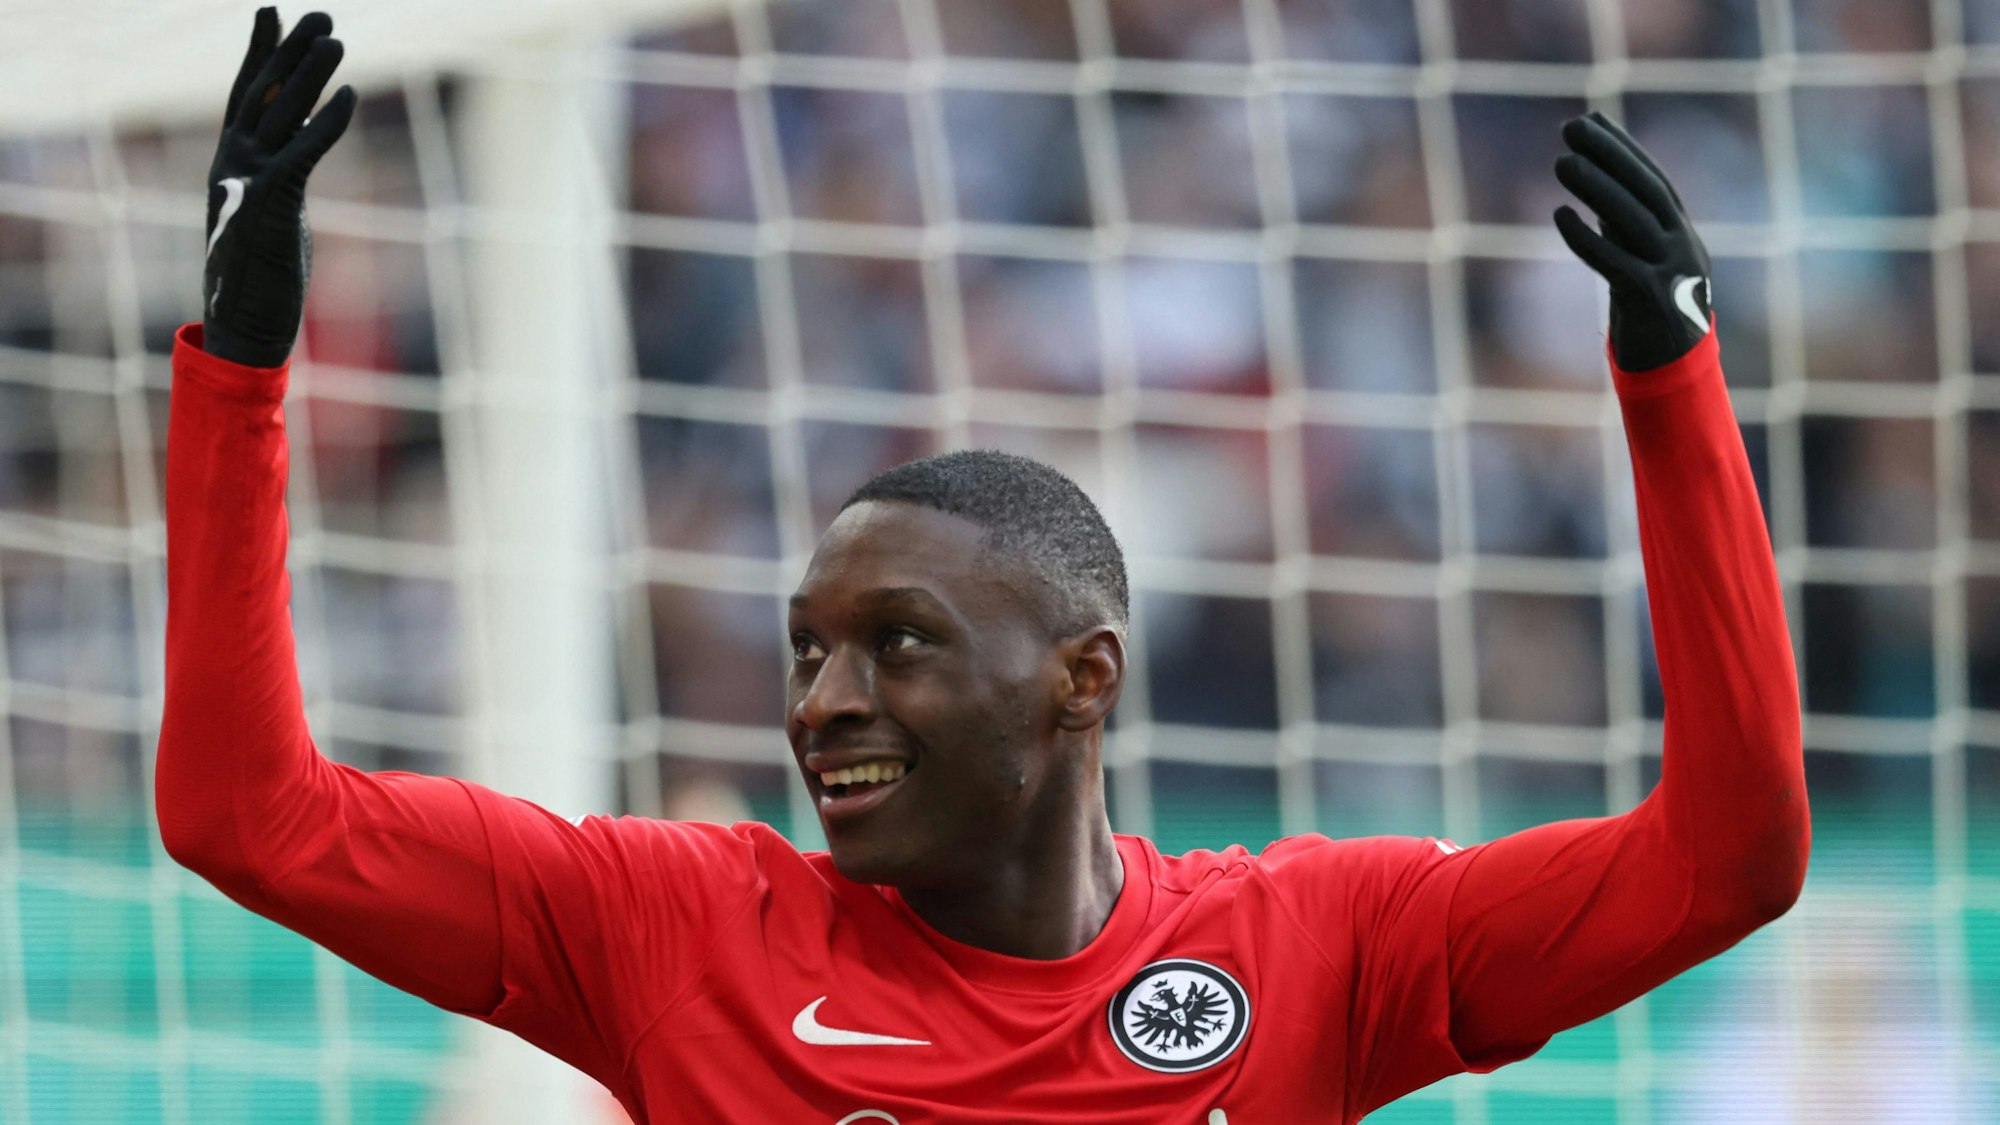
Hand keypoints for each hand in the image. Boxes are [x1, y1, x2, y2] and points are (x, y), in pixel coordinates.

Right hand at [202, 7, 355, 367]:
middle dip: (289, 51)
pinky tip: (348, 94)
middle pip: (264, 93)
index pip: (246, 95)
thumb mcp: (270, 213)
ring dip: (309, 73)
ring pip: (281, 113)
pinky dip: (325, 121)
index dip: (260, 53)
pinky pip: (303, 151)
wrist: (244, 325)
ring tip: (334, 37)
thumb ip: (278, 175)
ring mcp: (248, 181)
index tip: (272, 12)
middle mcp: (233, 163)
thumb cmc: (260, 276)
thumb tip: (293, 148)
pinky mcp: (272, 203)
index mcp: (230, 163)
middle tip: (318, 13)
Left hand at [1554, 111, 1711, 371]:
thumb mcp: (1640, 261)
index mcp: (1682, 234)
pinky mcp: (1651, 302)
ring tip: (1562, 160)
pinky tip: (1561, 214)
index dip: (1624, 148)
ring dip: (1597, 187)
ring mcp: (1670, 273)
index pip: (1654, 180)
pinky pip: (1615, 264)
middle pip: (1646, 192)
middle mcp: (1682, 247)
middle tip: (1571, 127)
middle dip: (1610, 156)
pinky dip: (1588, 238)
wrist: (1675, 375)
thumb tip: (1595, 177)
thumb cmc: (1650, 313)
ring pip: (1632, 221)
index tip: (1591, 119)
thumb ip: (1622, 222)